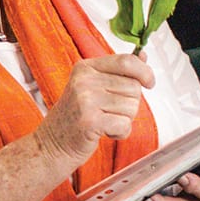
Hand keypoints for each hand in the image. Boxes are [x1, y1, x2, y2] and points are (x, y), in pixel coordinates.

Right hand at [35, 53, 156, 164]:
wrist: (50, 144)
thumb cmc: (76, 116)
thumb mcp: (93, 87)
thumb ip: (119, 72)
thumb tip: (143, 56)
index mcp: (86, 68)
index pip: (126, 61)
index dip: (145, 72)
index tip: (149, 82)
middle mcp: (84, 80)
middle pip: (134, 87)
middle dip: (130, 103)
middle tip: (108, 112)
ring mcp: (85, 100)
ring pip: (132, 107)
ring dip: (124, 119)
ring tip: (103, 121)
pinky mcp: (89, 121)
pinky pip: (125, 124)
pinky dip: (121, 133)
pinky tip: (104, 132)